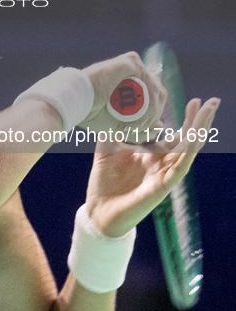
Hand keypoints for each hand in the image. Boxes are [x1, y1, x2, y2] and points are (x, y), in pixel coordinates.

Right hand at [80, 51, 166, 140]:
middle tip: (142, 128)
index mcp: (130, 83)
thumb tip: (161, 127)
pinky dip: (147, 103)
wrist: (75, 102)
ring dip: (151, 112)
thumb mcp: (120, 126)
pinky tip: (136, 115)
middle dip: (154, 115)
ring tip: (136, 125)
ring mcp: (133, 65)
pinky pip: (148, 84)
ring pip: (156, 91)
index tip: (145, 129)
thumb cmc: (91, 113)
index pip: (153, 98)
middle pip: (158, 94)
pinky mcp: (131, 62)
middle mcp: (133, 71)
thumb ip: (140, 126)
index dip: (153, 115)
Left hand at [84, 96, 219, 236]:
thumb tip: (115, 107)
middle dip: (201, 120)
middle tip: (212, 100)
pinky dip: (187, 152)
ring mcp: (164, 175)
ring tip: (209, 111)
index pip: (177, 134)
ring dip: (199, 130)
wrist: (98, 210)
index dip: (188, 118)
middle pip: (189, 139)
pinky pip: (179, 167)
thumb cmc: (104, 182)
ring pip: (189, 150)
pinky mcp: (162, 187)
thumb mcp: (107, 148)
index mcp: (153, 155)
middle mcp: (163, 164)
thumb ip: (113, 129)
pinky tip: (194, 138)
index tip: (194, 100)